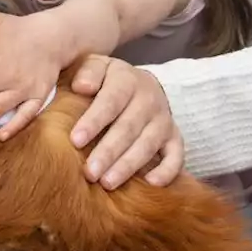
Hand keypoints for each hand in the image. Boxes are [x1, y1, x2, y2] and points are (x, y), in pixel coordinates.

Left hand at [68, 54, 182, 189]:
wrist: (139, 83)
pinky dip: (167, 171)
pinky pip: (176, 156)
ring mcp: (163, 120)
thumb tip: (81, 86)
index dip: (93, 122)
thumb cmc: (105, 80)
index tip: (75, 141)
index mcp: (126, 79)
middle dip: (108, 152)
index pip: (110, 101)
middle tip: (89, 173)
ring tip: (107, 183)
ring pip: (147, 145)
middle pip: (128, 128)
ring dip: (128, 166)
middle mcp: (149, 99)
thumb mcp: (95, 66)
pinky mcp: (175, 138)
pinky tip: (151, 184)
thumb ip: (87, 72)